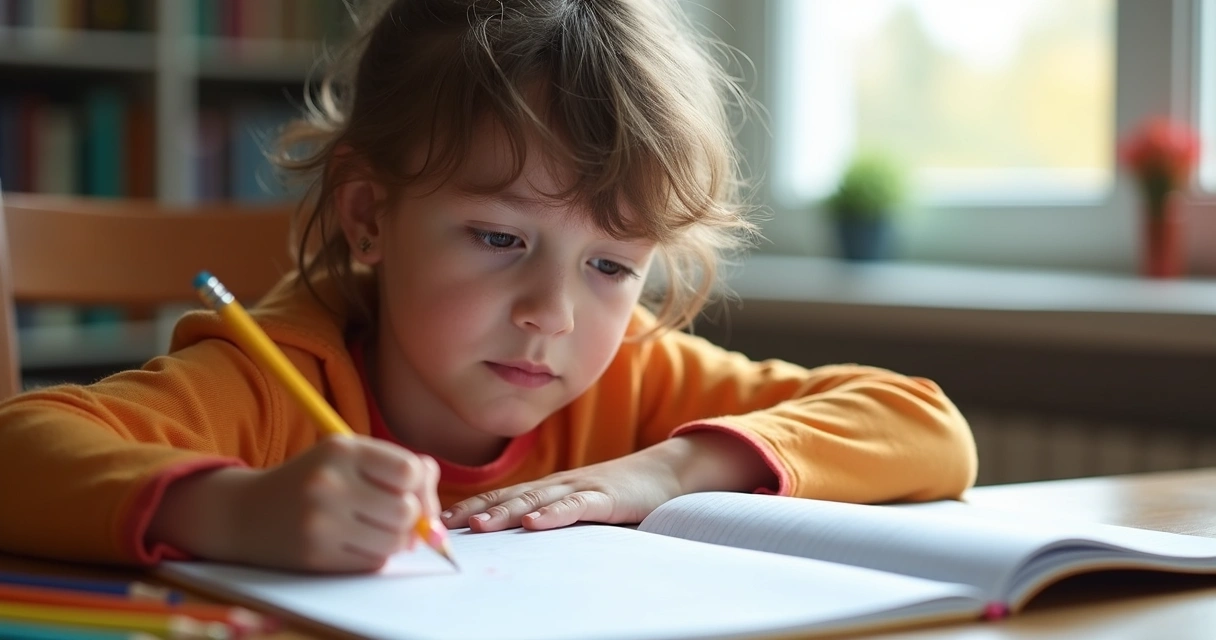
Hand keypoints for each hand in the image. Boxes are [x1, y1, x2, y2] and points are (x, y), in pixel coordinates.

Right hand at [148, 436, 439, 572]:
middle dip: (411, 519)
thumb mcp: (350, 457)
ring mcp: (320, 521)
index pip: (410, 471)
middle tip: (395, 517)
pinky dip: (374, 556)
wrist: (247, 512)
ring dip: (395, 542)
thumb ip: (398, 467)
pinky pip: (372, 563)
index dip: (422, 487)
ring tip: (376, 530)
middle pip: (407, 512)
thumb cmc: (314, 480)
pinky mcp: (315, 555)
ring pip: (394, 543)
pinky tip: (355, 543)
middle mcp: (329, 482)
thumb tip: (434, 505)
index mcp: (342, 449)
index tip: (412, 493)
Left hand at [442, 431, 776, 532]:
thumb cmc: (621, 494)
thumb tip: (516, 536)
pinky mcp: (606, 498)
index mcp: (550, 487)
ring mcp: (582, 488)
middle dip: (476, 509)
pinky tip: (533, 523)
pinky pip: (575, 507)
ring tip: (479, 526)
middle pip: (510, 496)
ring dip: (505, 512)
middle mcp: (559, 484)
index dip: (472, 504)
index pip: (504, 495)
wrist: (666, 473)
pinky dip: (553, 514)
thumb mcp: (580, 505)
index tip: (440, 518)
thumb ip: (553, 516)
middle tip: (444, 523)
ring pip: (536, 500)